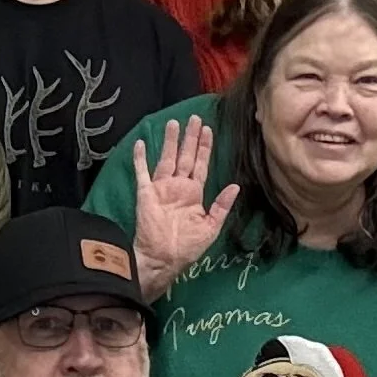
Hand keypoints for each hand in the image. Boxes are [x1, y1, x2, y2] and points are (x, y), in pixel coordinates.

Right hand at [131, 117, 239, 299]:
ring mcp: (161, 188)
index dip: (204, 148)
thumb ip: (222, 205)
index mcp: (194, 194)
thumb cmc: (188, 247)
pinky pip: (142, 172)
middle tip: (194, 118)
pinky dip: (140, 158)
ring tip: (174, 122)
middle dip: (190, 138)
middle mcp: (178, 187)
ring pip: (166, 159)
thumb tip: (235, 185)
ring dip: (170, 141)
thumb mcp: (211, 226)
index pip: (200, 165)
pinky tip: (141, 143)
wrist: (163, 259)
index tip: (208, 130)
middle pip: (185, 156)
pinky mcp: (146, 193)